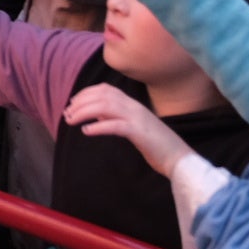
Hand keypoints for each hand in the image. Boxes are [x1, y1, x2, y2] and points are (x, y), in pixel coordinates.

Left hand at [61, 84, 192, 177]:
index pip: (105, 89)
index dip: (85, 93)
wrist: (180, 159)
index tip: (72, 103)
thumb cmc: (156, 145)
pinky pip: (115, 125)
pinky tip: (86, 131)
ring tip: (72, 121)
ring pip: (105, 106)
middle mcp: (134, 107)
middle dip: (81, 102)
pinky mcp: (140, 133)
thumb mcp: (133, 127)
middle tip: (67, 114)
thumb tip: (96, 112)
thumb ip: (117, 117)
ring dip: (84, 112)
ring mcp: (138, 118)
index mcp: (133, 104)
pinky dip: (98, 126)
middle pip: (102, 95)